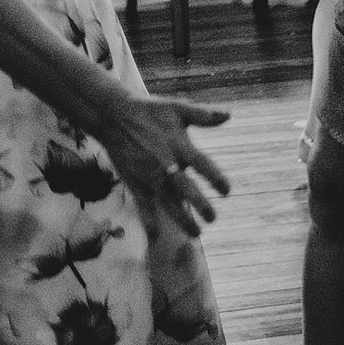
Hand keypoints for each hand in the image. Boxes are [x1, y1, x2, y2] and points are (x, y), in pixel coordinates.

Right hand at [90, 85, 230, 241]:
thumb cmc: (150, 111)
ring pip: (168, 202)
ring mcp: (149, 175)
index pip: (202, 164)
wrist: (115, 115)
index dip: (216, 178)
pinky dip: (149, 220)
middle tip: (212, 218)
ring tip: (196, 233)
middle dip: (200, 205)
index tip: (226, 191)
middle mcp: (165, 162)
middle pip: (186, 188)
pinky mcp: (135, 182)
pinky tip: (156, 236)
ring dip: (182, 219)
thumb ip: (203, 115)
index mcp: (178, 144)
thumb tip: (228, 115)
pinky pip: (143, 205)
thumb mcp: (177, 108)